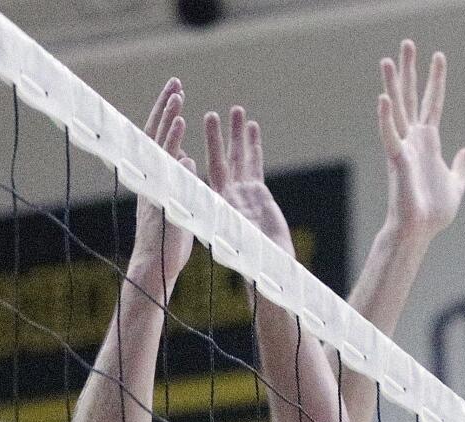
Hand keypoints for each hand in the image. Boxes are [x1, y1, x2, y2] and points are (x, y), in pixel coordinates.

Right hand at [131, 79, 196, 288]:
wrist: (155, 267)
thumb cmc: (167, 244)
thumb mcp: (178, 205)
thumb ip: (182, 181)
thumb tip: (188, 160)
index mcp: (157, 179)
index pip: (161, 139)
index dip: (168, 117)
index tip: (177, 94)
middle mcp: (152, 177)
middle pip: (157, 133)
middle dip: (166, 107)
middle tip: (176, 81)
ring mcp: (153, 183)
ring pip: (159, 142)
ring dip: (168, 117)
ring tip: (178, 94)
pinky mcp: (158, 189)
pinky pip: (165, 160)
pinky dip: (171, 141)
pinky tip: (180, 124)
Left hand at [204, 105, 292, 258]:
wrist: (269, 268)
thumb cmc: (251, 261)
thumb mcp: (236, 243)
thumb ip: (227, 225)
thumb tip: (218, 214)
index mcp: (219, 206)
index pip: (208, 175)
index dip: (202, 159)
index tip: (196, 140)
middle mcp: (227, 195)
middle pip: (222, 159)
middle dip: (218, 137)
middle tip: (213, 114)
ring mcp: (243, 192)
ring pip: (240, 157)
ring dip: (237, 134)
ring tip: (237, 110)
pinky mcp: (258, 194)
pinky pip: (253, 164)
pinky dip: (253, 146)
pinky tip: (252, 128)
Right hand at [378, 40, 464, 241]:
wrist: (419, 231)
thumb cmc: (432, 211)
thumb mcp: (455, 183)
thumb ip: (462, 165)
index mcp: (428, 142)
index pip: (433, 103)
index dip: (436, 80)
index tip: (438, 56)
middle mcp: (413, 140)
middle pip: (411, 97)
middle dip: (410, 71)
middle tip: (407, 44)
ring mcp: (404, 148)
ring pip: (396, 109)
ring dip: (392, 84)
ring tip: (387, 60)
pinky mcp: (397, 161)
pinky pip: (389, 135)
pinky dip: (385, 118)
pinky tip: (382, 98)